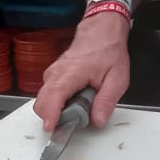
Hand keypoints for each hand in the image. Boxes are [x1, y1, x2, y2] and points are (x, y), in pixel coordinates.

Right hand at [33, 13, 131, 131]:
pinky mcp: (52, 76)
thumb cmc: (108, 50)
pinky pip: (47, 95)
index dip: (50, 115)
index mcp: (72, 72)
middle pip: (41, 102)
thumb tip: (97, 120)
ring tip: (78, 109)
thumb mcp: (118, 78)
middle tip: (75, 122)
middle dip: (52, 117)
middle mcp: (56, 73)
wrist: (101, 30)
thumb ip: (107, 101)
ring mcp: (52, 73)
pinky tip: (73, 102)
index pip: (53, 96)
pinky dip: (55, 104)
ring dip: (54, 111)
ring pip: (42, 100)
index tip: (51, 128)